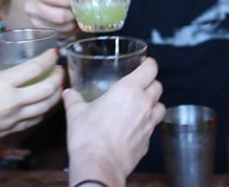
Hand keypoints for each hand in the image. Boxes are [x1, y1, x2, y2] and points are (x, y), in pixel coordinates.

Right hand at [0, 49, 63, 165]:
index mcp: (0, 84)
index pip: (35, 68)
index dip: (49, 59)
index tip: (55, 53)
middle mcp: (12, 101)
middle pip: (48, 88)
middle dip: (59, 77)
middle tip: (60, 69)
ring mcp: (12, 118)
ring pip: (46, 106)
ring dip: (56, 95)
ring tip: (57, 86)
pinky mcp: (9, 131)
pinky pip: (34, 120)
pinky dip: (43, 111)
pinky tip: (43, 105)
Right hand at [63, 58, 164, 186]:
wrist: (99, 165)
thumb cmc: (89, 137)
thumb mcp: (76, 113)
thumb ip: (73, 100)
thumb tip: (68, 93)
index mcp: (129, 90)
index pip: (150, 68)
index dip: (149, 64)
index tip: (144, 63)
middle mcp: (144, 103)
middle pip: (158, 86)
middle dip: (151, 83)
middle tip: (139, 84)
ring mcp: (149, 123)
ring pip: (160, 106)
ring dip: (153, 103)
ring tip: (141, 105)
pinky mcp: (148, 140)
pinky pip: (153, 126)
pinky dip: (147, 124)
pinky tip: (135, 127)